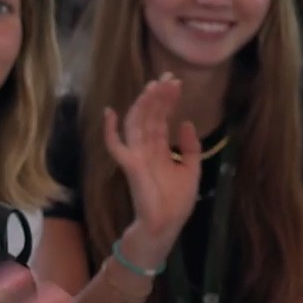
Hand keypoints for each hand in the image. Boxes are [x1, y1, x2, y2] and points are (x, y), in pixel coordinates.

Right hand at [99, 76, 204, 261]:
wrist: (167, 225)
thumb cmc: (177, 202)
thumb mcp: (191, 170)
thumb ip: (190, 147)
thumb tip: (186, 122)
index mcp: (159, 149)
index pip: (161, 119)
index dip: (168, 101)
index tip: (177, 83)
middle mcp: (146, 148)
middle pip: (149, 116)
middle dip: (158, 97)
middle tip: (169, 77)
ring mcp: (136, 155)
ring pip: (136, 123)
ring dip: (144, 104)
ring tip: (155, 86)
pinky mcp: (130, 164)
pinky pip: (115, 145)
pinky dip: (110, 130)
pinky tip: (111, 112)